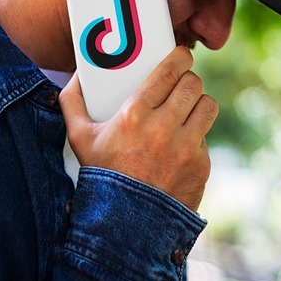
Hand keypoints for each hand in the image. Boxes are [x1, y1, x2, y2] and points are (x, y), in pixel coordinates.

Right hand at [59, 47, 216, 211]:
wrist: (125, 224)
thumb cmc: (102, 176)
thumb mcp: (80, 139)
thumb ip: (73, 103)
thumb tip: (76, 76)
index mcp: (135, 115)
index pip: (170, 71)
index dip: (180, 57)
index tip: (181, 56)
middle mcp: (163, 128)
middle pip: (193, 84)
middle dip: (188, 80)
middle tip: (182, 84)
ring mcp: (185, 148)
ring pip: (207, 106)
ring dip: (198, 105)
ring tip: (187, 110)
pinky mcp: (200, 165)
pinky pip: (206, 138)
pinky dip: (196, 138)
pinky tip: (181, 145)